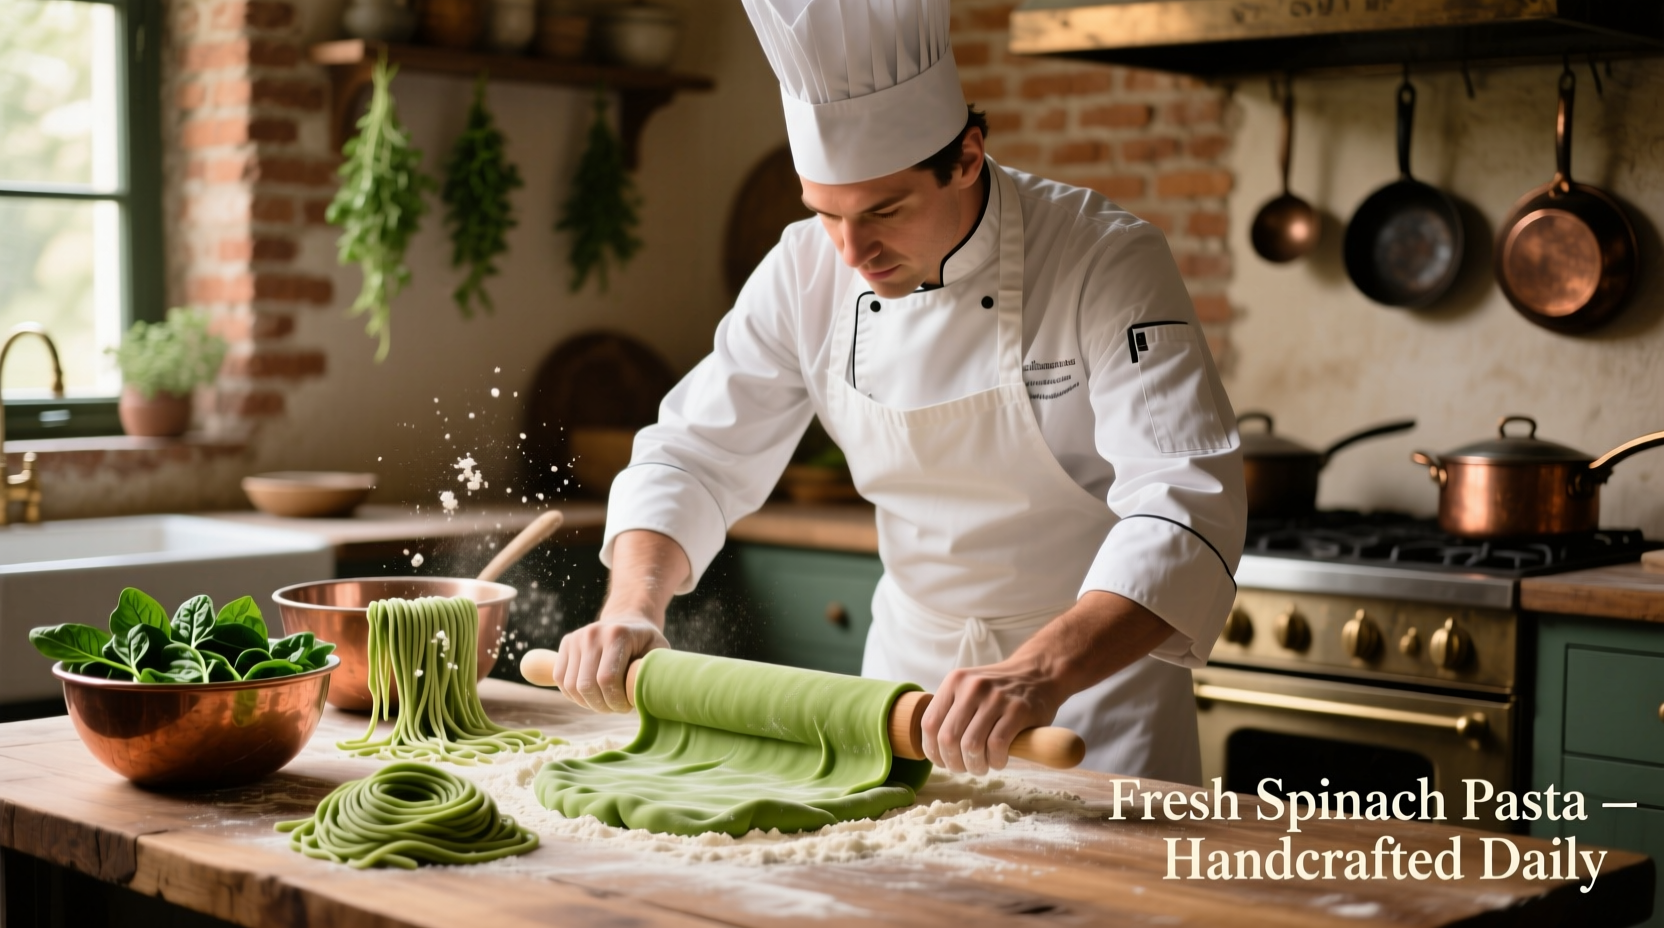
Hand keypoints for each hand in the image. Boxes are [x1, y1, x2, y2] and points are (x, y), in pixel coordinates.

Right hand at [552, 529, 688, 712]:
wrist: (627, 621)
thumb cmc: (646, 643)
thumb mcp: (659, 652)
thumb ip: (655, 673)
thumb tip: (654, 700)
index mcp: (617, 635)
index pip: (607, 679)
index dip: (616, 701)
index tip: (628, 706)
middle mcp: (592, 633)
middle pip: (586, 686)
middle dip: (602, 705)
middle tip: (616, 708)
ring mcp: (576, 638)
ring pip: (571, 686)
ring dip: (588, 703)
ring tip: (605, 702)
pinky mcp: (566, 643)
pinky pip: (561, 680)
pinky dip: (574, 695)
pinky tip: (591, 695)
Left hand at [921, 657, 1061, 775]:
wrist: (1038, 673)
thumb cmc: (1000, 690)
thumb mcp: (969, 689)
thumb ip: (951, 711)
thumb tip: (932, 748)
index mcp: (954, 681)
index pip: (929, 723)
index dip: (932, 750)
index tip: (942, 761)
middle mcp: (972, 687)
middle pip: (948, 738)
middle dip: (954, 763)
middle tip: (964, 768)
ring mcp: (996, 698)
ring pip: (972, 745)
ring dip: (975, 765)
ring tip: (982, 766)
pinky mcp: (1018, 710)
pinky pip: (997, 746)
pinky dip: (996, 761)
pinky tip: (999, 760)